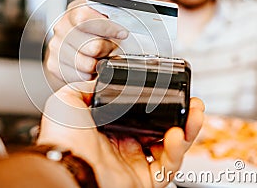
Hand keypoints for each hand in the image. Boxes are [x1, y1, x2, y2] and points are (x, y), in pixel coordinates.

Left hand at [37, 82, 204, 187]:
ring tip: (194, 114)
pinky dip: (178, 151)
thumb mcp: (67, 100)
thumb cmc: (61, 139)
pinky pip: (169, 167)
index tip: (169, 91)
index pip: (140, 116)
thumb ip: (84, 87)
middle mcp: (123, 147)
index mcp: (108, 129)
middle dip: (179, 116)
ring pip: (170, 148)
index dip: (157, 105)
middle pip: (160, 130)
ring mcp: (134, 164)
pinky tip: (178, 134)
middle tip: (191, 103)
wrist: (66, 167)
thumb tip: (98, 80)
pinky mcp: (144, 181)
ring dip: (186, 131)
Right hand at [44, 0, 128, 86]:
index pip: (85, 19)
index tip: (122, 34)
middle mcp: (62, 27)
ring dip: (100, 63)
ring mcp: (56, 46)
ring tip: (101, 58)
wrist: (76, 43)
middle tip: (111, 48)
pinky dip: (90, 74)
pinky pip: (80, 75)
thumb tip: (124, 24)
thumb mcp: (105, 16)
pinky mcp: (54, 64)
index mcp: (75, 10)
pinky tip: (91, 65)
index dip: (107, 28)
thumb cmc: (95, 30)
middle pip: (92, 46)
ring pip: (88, 64)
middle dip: (108, 50)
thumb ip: (115, 16)